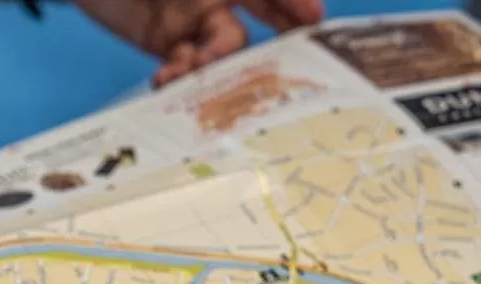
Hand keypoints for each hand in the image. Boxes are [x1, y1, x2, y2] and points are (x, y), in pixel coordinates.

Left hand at [72, 0, 323, 86]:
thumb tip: (249, 30)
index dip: (293, 2)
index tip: (315, 19)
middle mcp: (214, 0)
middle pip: (254, 25)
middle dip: (265, 47)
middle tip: (277, 68)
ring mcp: (191, 24)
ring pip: (219, 56)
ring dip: (212, 68)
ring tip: (191, 67)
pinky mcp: (166, 46)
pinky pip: (186, 69)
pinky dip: (182, 78)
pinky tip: (168, 80)